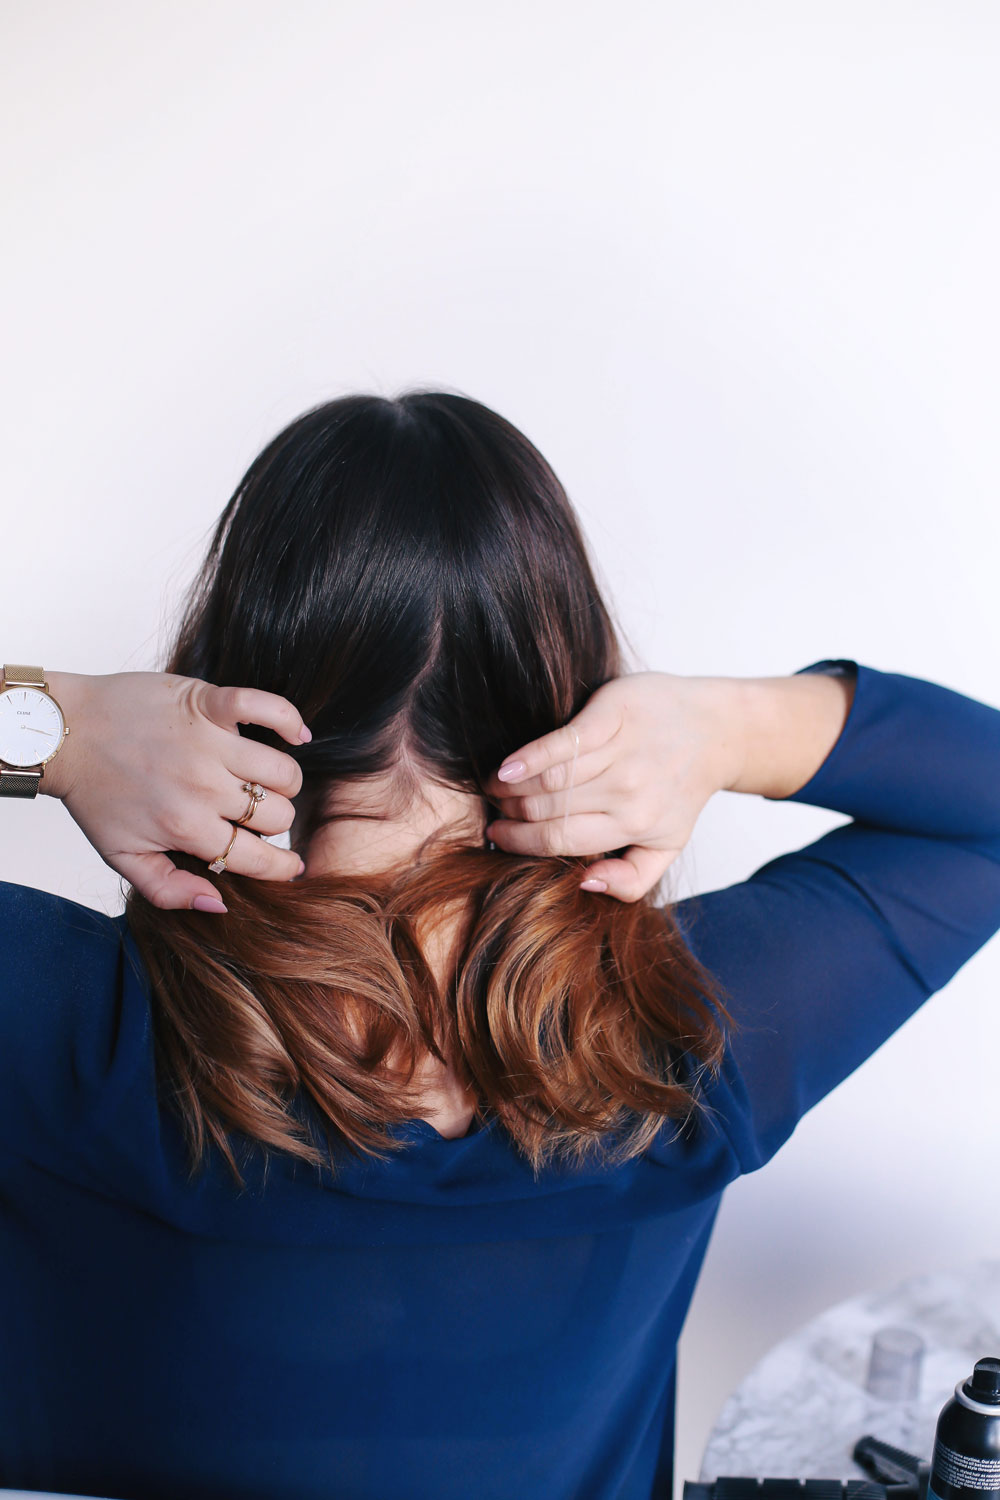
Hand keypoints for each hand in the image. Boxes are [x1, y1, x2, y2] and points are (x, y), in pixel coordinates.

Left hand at [43, 671, 309, 912]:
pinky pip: (266, 707)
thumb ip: (168, 889)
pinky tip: (296, 736)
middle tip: (261, 818)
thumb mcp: (121, 855)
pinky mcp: (207, 703)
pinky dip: (289, 720)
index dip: (281, 867)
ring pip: (282, 772)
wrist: (64, 733)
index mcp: (185, 828)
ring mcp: (209, 743)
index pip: (257, 857)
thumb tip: (219, 904)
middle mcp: (203, 787)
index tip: (289, 865)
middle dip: (277, 823)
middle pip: (278, 815)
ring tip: (268, 783)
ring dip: (284, 782)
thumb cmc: (94, 793)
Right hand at [482, 671, 744, 902]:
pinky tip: (507, 766)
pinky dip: (530, 756)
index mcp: (637, 826)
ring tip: (496, 785)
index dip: (520, 842)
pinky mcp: (613, 716)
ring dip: (513, 786)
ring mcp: (622, 753)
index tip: (498, 835)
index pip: (560, 841)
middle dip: (512, 813)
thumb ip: (630, 879)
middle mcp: (629, 793)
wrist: (715, 729)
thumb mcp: (667, 844)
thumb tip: (584, 884)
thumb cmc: (682, 787)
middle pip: (549, 810)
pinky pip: (562, 741)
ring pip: (550, 779)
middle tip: (496, 809)